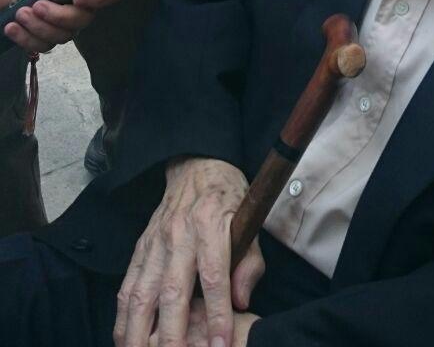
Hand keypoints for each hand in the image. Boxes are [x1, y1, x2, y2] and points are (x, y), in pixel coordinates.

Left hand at [1, 0, 122, 52]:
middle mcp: (80, 6)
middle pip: (83, 20)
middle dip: (58, 15)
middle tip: (36, 5)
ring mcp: (62, 24)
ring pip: (62, 36)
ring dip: (39, 26)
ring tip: (20, 13)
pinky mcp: (44, 37)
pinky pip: (42, 46)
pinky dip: (26, 38)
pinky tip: (12, 26)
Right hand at [114, 156, 264, 346]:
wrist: (196, 165)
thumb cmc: (228, 197)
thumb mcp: (250, 222)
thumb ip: (249, 263)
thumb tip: (240, 303)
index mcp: (211, 224)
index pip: (213, 276)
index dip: (216, 314)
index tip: (220, 345)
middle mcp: (179, 234)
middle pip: (172, 291)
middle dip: (172, 335)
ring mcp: (155, 241)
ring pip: (142, 292)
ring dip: (138, 332)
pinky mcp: (140, 247)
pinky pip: (127, 285)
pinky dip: (123, 317)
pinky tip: (124, 339)